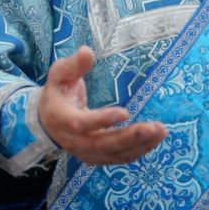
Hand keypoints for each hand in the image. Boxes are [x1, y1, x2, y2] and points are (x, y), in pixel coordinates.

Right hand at [38, 46, 166, 164]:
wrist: (47, 120)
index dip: (102, 120)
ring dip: (139, 145)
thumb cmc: (57, 91)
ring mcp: (85, 152)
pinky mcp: (97, 158)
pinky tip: (155, 139)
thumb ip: (74, 65)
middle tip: (153, 128)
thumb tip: (87, 51)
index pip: (80, 124)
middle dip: (129, 137)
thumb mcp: (59, 74)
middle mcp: (72, 140)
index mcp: (60, 118)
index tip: (125, 112)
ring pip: (114, 154)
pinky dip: (138, 150)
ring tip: (161, 132)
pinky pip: (119, 157)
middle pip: (102, 145)